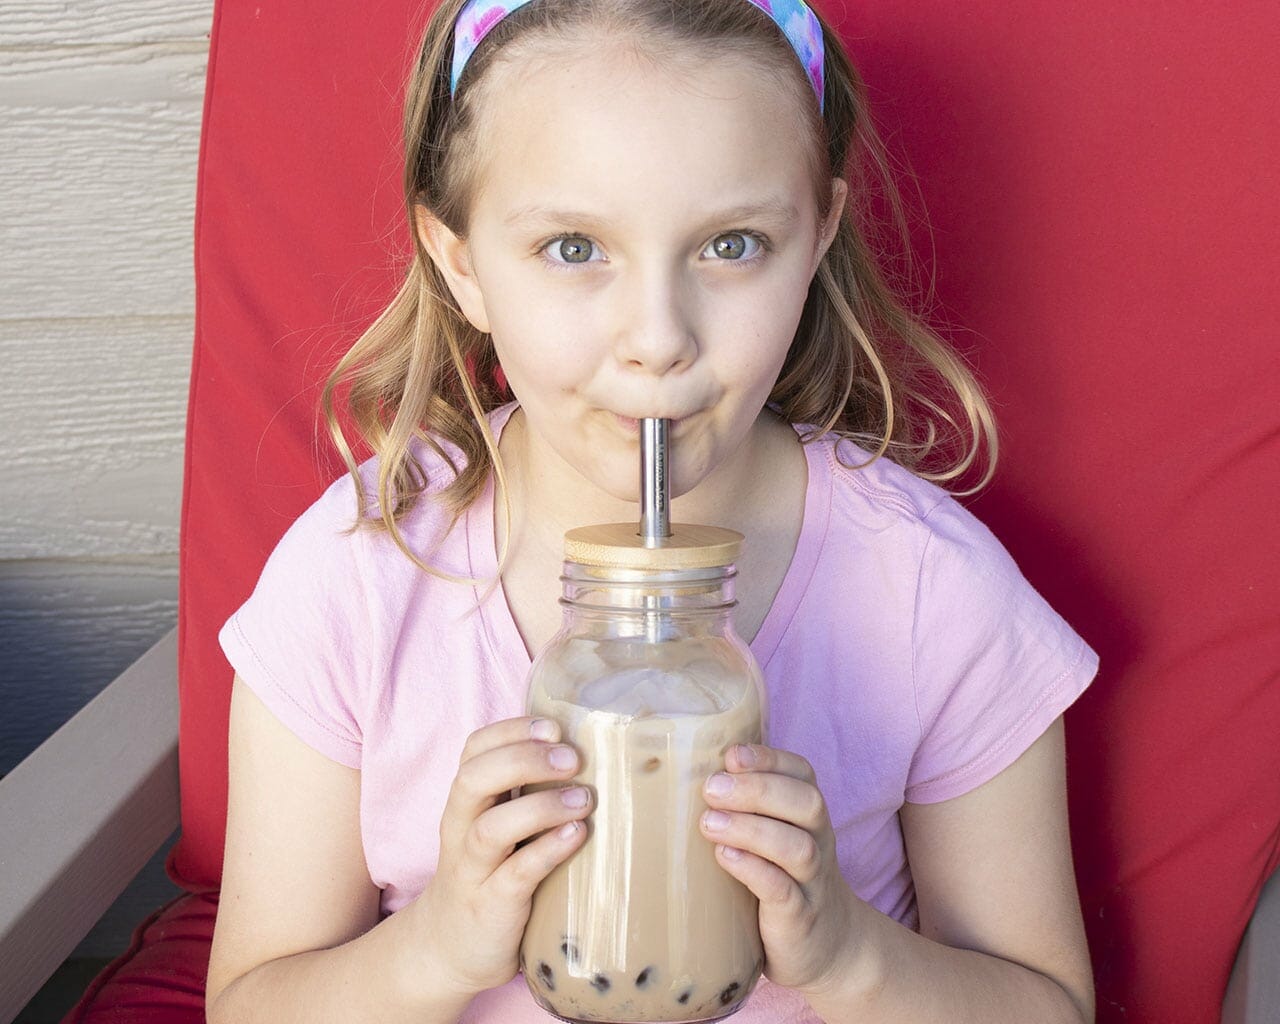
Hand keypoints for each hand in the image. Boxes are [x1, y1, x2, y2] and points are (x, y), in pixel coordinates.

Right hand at [408, 716, 591, 1000]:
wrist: (452, 950)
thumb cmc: (492, 872)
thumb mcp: (502, 826)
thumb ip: (530, 791)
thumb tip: (602, 754)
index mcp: (467, 801)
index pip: (474, 749)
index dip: (512, 730)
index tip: (554, 727)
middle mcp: (461, 828)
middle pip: (474, 779)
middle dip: (523, 759)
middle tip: (573, 759)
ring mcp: (472, 869)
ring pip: (491, 828)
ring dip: (540, 807)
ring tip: (584, 800)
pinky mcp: (490, 905)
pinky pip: (514, 875)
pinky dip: (546, 852)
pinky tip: (576, 836)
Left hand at [699, 743, 867, 995]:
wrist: (827, 946)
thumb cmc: (782, 878)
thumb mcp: (772, 836)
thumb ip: (744, 807)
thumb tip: (679, 774)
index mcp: (808, 815)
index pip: (801, 773)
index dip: (769, 758)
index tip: (731, 755)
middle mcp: (818, 841)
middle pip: (806, 803)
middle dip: (757, 789)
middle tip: (712, 788)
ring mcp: (812, 881)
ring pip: (797, 847)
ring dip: (752, 829)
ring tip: (709, 823)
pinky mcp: (800, 917)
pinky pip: (784, 891)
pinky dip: (755, 871)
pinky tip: (726, 858)